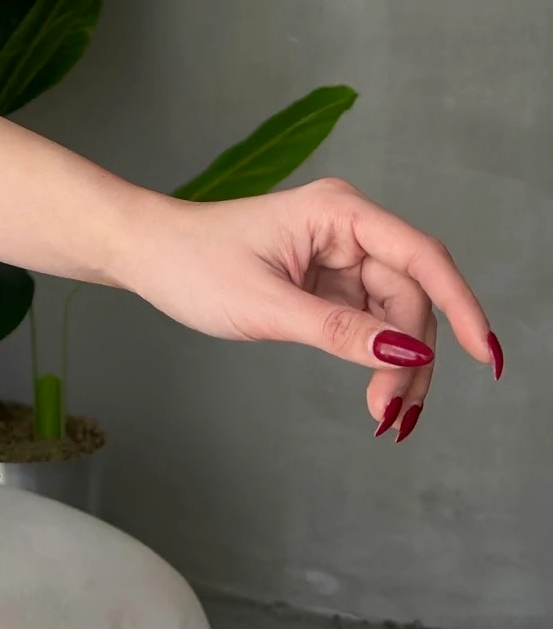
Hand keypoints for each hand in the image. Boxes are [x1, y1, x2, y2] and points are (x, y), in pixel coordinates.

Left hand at [121, 177, 499, 437]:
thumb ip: (339, 330)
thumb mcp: (266, 305)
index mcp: (339, 212)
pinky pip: (371, 323)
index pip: (421, 257)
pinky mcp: (329, 282)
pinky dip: (376, 359)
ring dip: (399, 366)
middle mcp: (349, 228)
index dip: (460, 305)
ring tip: (385, 416)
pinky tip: (378, 394)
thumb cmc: (192, 263)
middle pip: (412, 296)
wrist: (147, 254)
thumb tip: (404, 353)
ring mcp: (341, 256)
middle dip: (412, 356)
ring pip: (397, 316)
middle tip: (393, 414)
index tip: (482, 354)